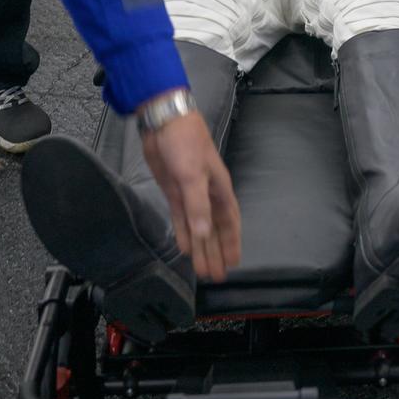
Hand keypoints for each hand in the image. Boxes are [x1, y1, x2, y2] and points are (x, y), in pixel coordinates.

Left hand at [138, 109, 241, 283]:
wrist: (164, 121)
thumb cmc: (186, 143)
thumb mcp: (193, 175)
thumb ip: (198, 206)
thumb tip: (202, 236)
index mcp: (219, 189)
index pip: (229, 222)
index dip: (232, 242)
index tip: (234, 263)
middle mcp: (207, 194)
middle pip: (213, 229)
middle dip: (215, 252)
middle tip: (216, 277)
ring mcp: (189, 193)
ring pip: (197, 227)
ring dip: (199, 247)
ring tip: (201, 270)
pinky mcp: (173, 190)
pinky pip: (180, 218)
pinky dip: (182, 233)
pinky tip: (183, 248)